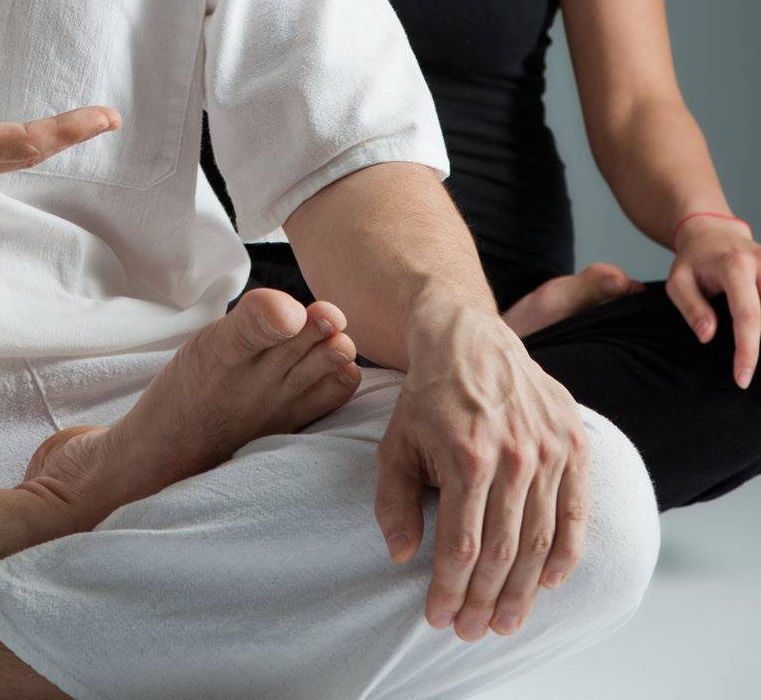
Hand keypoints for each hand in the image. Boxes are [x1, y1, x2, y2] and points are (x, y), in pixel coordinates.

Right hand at [0, 67, 120, 190]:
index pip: (22, 143)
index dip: (67, 130)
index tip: (107, 116)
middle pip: (20, 154)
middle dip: (65, 136)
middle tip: (107, 117)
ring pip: (2, 157)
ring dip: (42, 142)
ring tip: (76, 125)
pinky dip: (12, 143)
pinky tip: (15, 133)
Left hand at [375, 298, 589, 641]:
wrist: (471, 339)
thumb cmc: (429, 397)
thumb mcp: (396, 443)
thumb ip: (393, 500)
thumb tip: (399, 554)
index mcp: (467, 455)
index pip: (462, 545)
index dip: (449, 589)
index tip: (439, 618)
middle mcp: (514, 455)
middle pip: (504, 552)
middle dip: (484, 600)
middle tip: (472, 631)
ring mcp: (549, 449)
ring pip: (541, 540)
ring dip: (524, 590)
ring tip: (506, 621)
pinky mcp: (573, 443)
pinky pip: (576, 512)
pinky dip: (566, 554)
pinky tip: (549, 582)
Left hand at [665, 218, 759, 388]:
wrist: (712, 231)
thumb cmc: (694, 260)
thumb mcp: (678, 280)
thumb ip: (691, 307)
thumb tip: (707, 336)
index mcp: (735, 266)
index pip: (747, 315)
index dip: (748, 350)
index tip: (742, 379)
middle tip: (748, 378)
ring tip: (752, 361)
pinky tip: (760, 339)